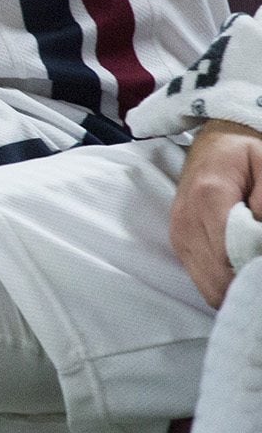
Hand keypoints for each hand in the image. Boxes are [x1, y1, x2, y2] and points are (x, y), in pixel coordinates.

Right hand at [170, 119, 261, 307]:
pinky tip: (242, 271)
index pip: (228, 257)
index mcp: (208, 197)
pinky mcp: (179, 243)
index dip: (253, 273)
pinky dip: (224, 284)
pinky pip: (203, 279)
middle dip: (246, 286)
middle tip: (261, 272)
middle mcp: (186, 221)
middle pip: (217, 281)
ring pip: (208, 287)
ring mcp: (179, 235)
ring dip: (235, 289)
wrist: (213, 144)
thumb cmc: (244, 153)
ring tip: (255, 274)